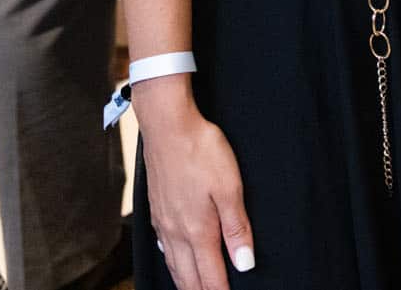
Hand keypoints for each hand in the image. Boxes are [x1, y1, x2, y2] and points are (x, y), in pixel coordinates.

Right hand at [133, 79, 254, 288]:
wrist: (168, 126)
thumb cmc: (201, 152)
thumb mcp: (230, 187)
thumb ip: (237, 229)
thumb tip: (244, 265)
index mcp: (198, 231)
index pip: (211, 277)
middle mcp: (177, 233)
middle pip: (189, 278)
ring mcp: (163, 222)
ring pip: (174, 265)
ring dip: (186, 282)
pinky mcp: (156, 209)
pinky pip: (164, 247)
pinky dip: (173, 262)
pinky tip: (176, 259)